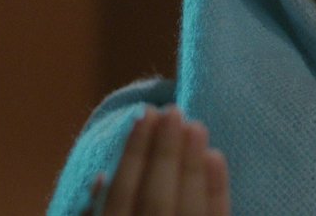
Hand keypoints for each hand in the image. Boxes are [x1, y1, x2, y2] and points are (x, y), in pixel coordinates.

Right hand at [86, 107, 230, 215]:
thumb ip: (99, 212)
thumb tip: (99, 178)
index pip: (120, 197)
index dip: (133, 155)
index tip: (146, 114)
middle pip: (155, 199)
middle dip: (164, 153)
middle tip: (172, 111)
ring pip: (186, 210)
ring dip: (191, 166)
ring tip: (194, 126)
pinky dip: (216, 191)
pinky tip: (215, 156)